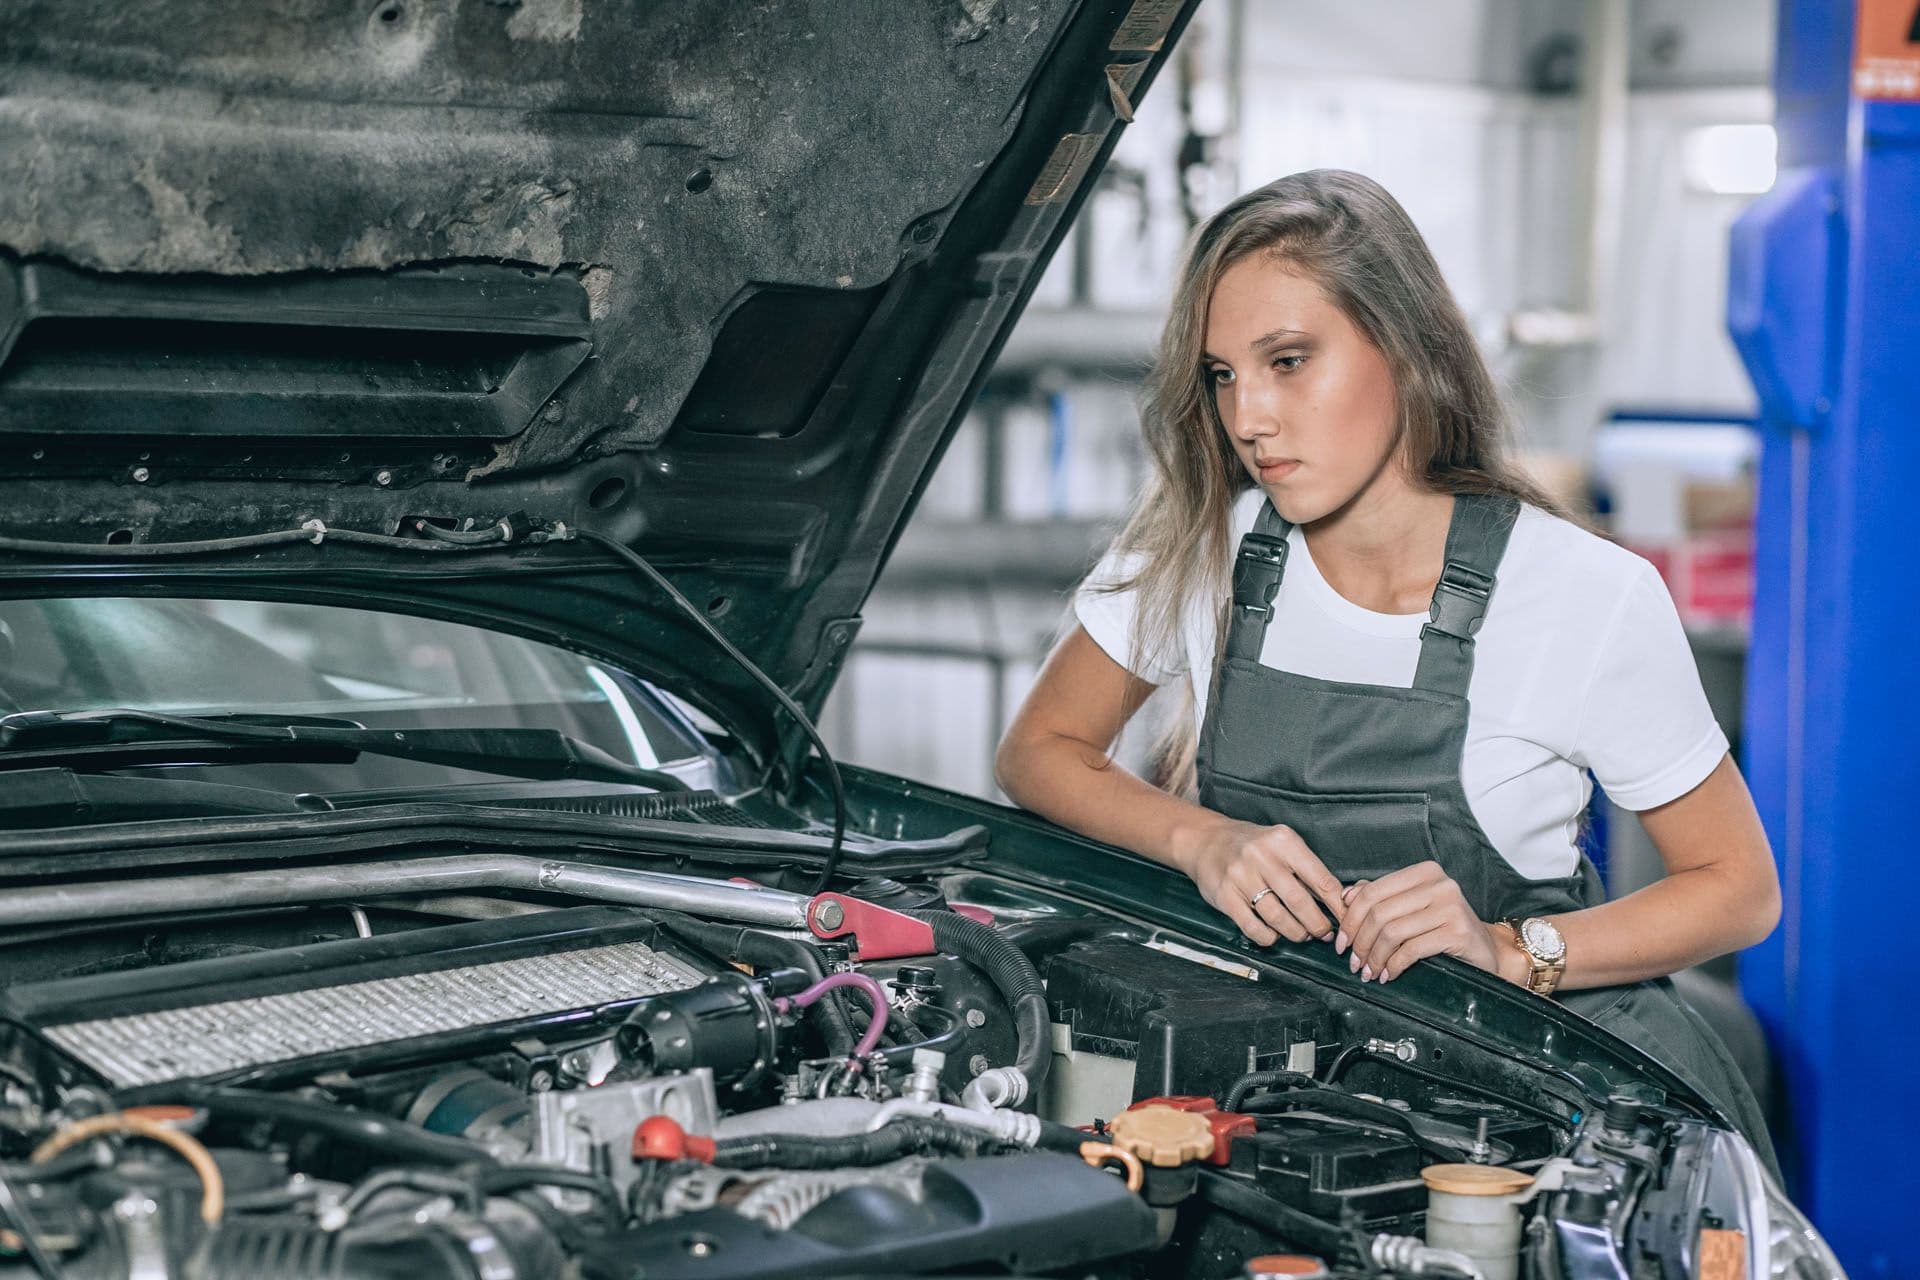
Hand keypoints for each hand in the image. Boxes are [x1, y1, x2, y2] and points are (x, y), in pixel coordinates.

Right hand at [1172, 816, 1346, 945]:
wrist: (1207, 841)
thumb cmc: (1253, 847)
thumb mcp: (1282, 846)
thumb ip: (1307, 870)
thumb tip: (1339, 902)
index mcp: (1283, 841)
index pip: (1320, 878)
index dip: (1337, 905)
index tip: (1346, 919)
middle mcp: (1261, 856)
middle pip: (1299, 901)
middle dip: (1317, 924)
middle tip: (1324, 933)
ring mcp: (1240, 876)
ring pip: (1277, 917)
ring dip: (1295, 933)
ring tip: (1302, 935)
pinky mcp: (1224, 895)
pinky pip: (1253, 927)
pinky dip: (1269, 937)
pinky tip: (1274, 934)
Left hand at [1334, 861, 1505, 981]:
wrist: (1487, 951)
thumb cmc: (1445, 929)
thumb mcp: (1412, 908)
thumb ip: (1381, 897)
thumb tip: (1346, 896)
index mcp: (1424, 872)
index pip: (1373, 892)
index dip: (1351, 919)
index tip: (1342, 941)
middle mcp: (1439, 884)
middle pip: (1380, 913)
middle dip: (1360, 942)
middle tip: (1353, 962)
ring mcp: (1451, 907)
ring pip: (1392, 932)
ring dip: (1374, 957)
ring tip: (1368, 971)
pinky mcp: (1459, 932)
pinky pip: (1411, 950)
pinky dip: (1394, 965)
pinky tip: (1388, 975)